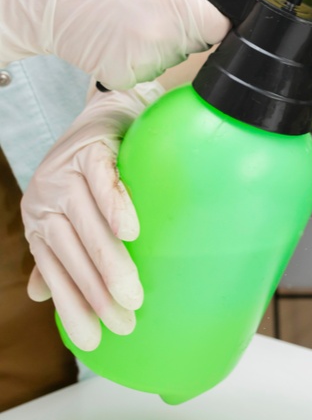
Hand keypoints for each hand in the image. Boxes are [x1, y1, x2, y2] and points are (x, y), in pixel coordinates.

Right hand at [0, 0, 229, 89]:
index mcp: (171, 0)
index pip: (219, 24)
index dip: (211, 13)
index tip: (195, 6)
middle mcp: (162, 37)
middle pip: (198, 40)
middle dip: (184, 22)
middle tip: (151, 1)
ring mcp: (144, 61)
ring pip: (174, 55)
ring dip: (161, 38)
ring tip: (130, 13)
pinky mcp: (126, 76)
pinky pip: (149, 68)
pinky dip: (139, 54)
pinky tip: (118, 32)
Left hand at [21, 82, 164, 350]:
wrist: (109, 109)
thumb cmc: (96, 166)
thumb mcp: (71, 210)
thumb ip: (60, 250)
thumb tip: (42, 295)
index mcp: (40, 220)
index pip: (55, 269)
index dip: (74, 305)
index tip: (96, 338)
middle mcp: (47, 200)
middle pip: (71, 253)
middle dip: (96, 292)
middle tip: (124, 323)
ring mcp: (67, 173)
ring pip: (87, 225)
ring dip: (109, 262)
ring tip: (133, 295)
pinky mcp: (91, 149)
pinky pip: (103, 181)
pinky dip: (116, 207)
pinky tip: (132, 233)